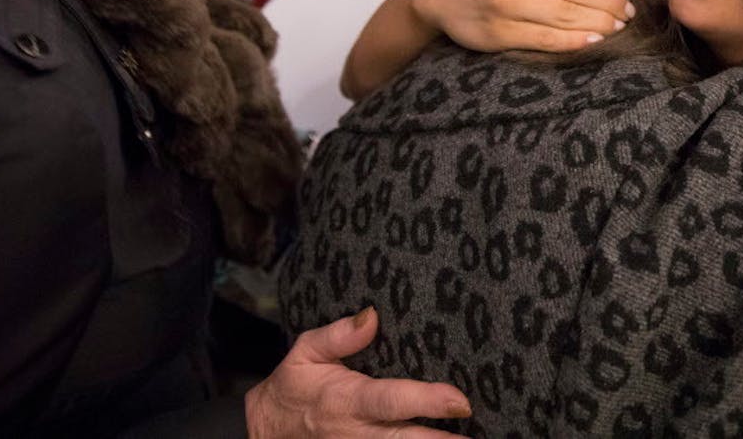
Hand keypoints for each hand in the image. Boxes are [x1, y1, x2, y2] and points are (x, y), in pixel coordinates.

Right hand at [245, 306, 469, 437]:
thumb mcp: (305, 352)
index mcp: (347, 400)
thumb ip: (338, 335)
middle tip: (477, 434)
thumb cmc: (294, 387)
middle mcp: (358, 433)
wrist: (265, 431)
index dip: (427, 401)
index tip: (460, 401)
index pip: (392, 401)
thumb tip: (373, 315)